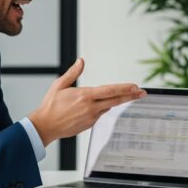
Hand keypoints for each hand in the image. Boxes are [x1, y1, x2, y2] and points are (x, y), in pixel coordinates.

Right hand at [28, 58, 145, 145]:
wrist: (45, 126)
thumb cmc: (50, 106)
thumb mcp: (60, 85)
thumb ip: (73, 73)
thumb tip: (81, 61)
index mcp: (85, 96)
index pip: (110, 91)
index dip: (124, 88)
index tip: (135, 86)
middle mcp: (90, 108)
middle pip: (115, 100)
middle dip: (131, 96)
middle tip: (142, 93)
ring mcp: (91, 118)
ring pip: (107, 107)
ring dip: (114, 101)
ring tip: (122, 96)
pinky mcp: (89, 125)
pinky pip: (100, 114)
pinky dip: (101, 108)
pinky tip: (96, 106)